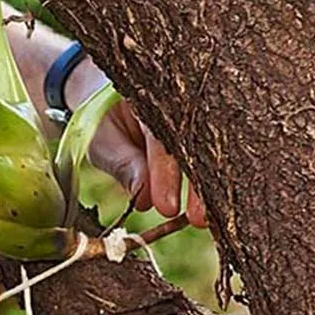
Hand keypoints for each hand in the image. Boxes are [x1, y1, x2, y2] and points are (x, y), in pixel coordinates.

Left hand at [4, 16, 206, 227]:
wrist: (102, 96)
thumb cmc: (101, 120)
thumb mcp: (101, 140)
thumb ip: (122, 163)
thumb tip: (143, 196)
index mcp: (149, 96)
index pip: (160, 139)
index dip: (165, 175)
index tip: (167, 208)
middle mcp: (177, 102)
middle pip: (192, 145)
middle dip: (195, 186)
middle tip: (197, 219)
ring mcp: (190, 115)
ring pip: (203, 151)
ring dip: (204, 188)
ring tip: (202, 218)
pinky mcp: (197, 129)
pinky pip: (205, 155)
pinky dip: (208, 181)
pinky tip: (213, 205)